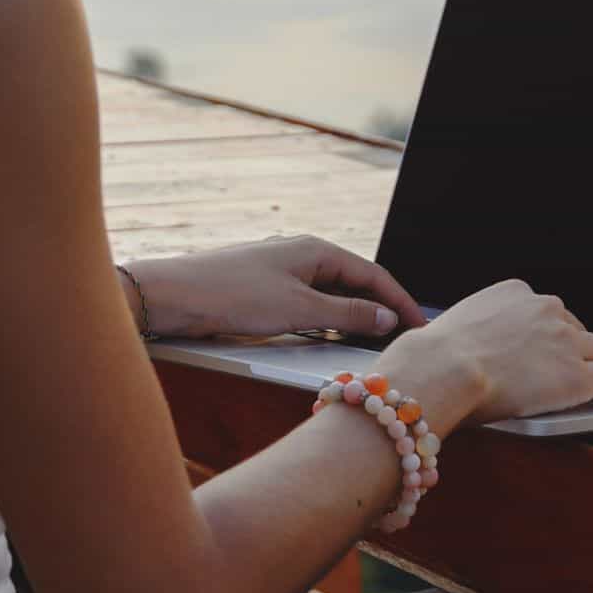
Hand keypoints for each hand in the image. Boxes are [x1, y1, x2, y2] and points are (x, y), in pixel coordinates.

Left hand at [131, 235, 424, 339]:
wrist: (173, 296)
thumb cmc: (234, 296)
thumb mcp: (299, 309)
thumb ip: (346, 315)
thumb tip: (386, 317)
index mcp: (317, 250)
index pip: (373, 274)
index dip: (400, 301)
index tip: (420, 326)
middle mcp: (302, 254)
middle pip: (354, 282)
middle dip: (380, 309)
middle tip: (402, 338)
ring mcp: (282, 270)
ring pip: (331, 294)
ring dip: (353, 316)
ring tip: (373, 342)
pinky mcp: (264, 288)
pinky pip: (309, 302)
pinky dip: (327, 320)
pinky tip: (329, 338)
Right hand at [376, 280, 592, 434]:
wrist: (442, 368)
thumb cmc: (435, 356)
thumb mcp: (457, 327)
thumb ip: (477, 332)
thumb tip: (471, 349)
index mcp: (516, 293)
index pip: (547, 312)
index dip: (554, 332)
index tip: (555, 343)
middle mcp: (546, 310)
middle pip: (578, 328)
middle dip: (582, 345)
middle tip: (585, 362)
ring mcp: (565, 342)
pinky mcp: (577, 375)